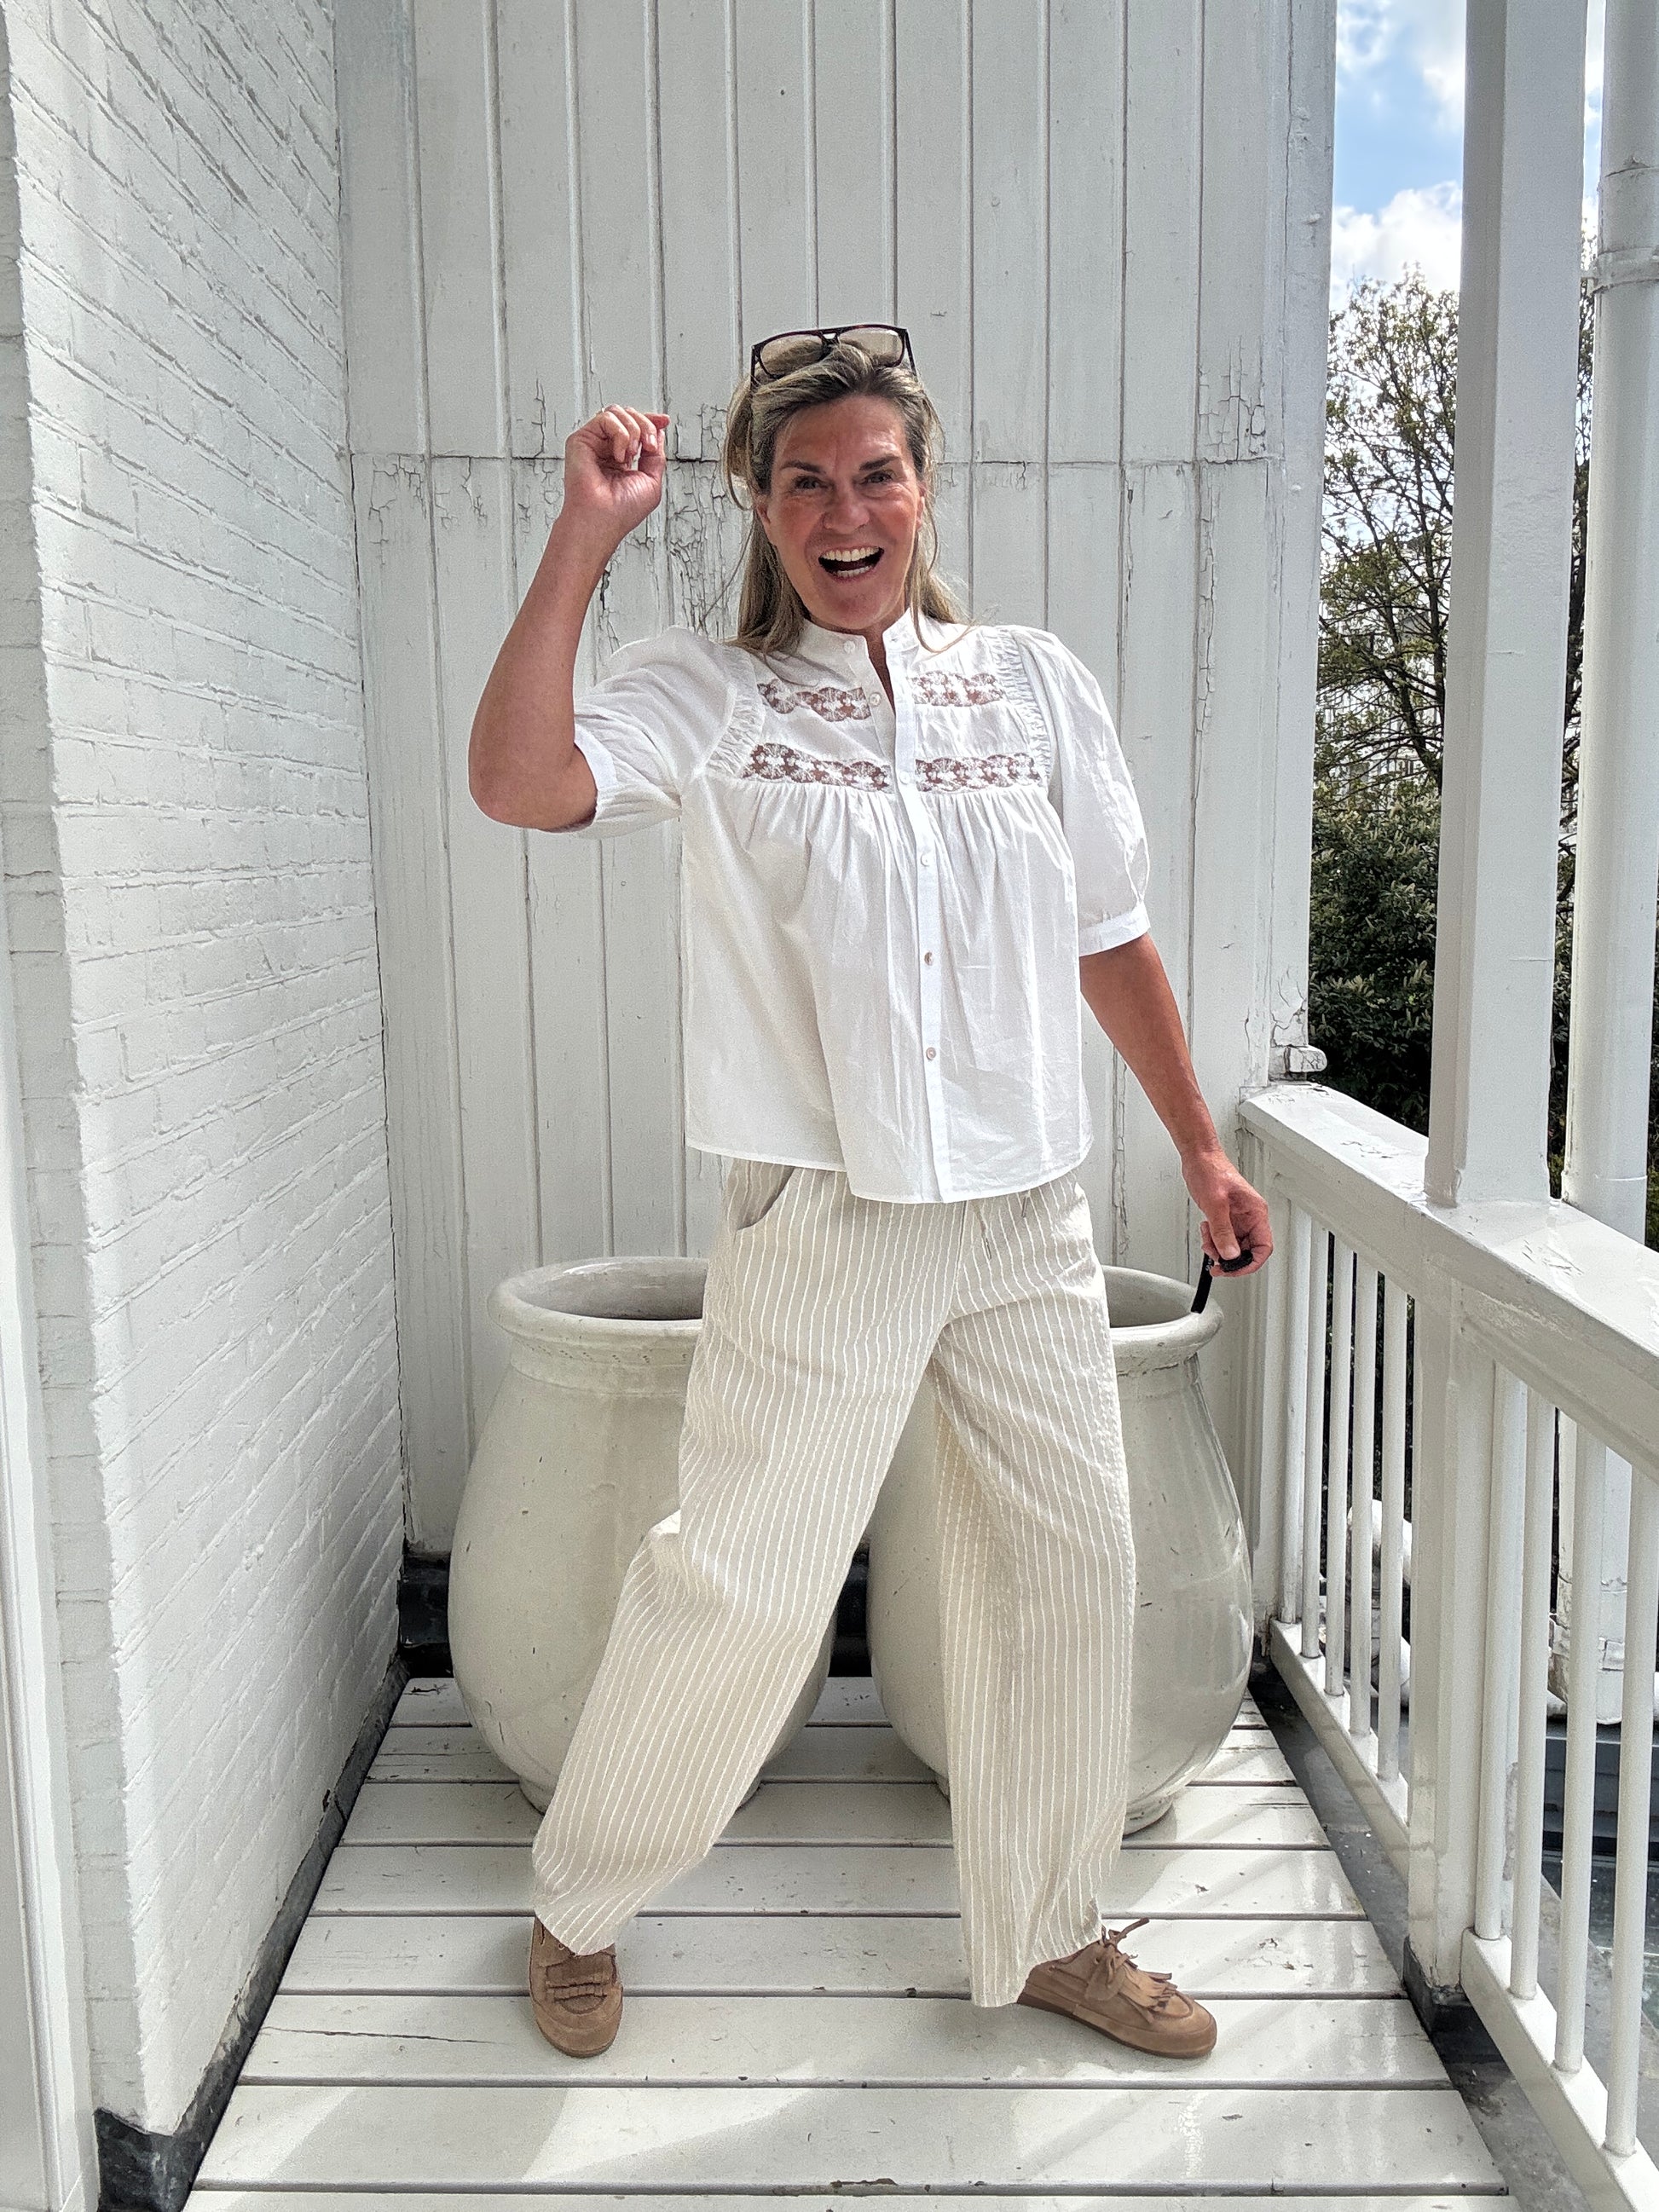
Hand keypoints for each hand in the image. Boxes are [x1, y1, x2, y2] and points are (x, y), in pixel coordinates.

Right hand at [559, 405, 670, 554]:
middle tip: (648, 447)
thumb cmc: (621, 511)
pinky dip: (620, 434)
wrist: (603, 520)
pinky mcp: (580, 440)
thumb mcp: (652, 481)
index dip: (651, 420)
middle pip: (628, 415)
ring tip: (630, 455)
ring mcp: (593, 444)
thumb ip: (656, 455)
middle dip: (645, 426)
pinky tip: (618, 455)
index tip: (664, 420)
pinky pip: (606, 418)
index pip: (635, 429)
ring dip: (633, 431)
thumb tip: (658, 431)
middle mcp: (606, 449)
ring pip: (617, 412)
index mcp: (621, 459)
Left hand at [1181, 1148, 1272, 1277]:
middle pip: (1248, 1250)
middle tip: (1217, 1262)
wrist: (1199, 1158)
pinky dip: (1214, 1240)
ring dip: (1219, 1249)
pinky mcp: (1225, 1217)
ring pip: (1234, 1246)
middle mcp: (1249, 1217)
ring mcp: (1237, 1218)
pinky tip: (1206, 1231)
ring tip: (1208, 1241)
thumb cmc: (1211, 1170)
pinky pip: (1223, 1237)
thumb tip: (1230, 1254)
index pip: (1263, 1247)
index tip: (1235, 1269)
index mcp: (1255, 1212)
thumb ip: (1223, 1231)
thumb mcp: (1216, 1204)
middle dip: (1231, 1258)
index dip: (1251, 1263)